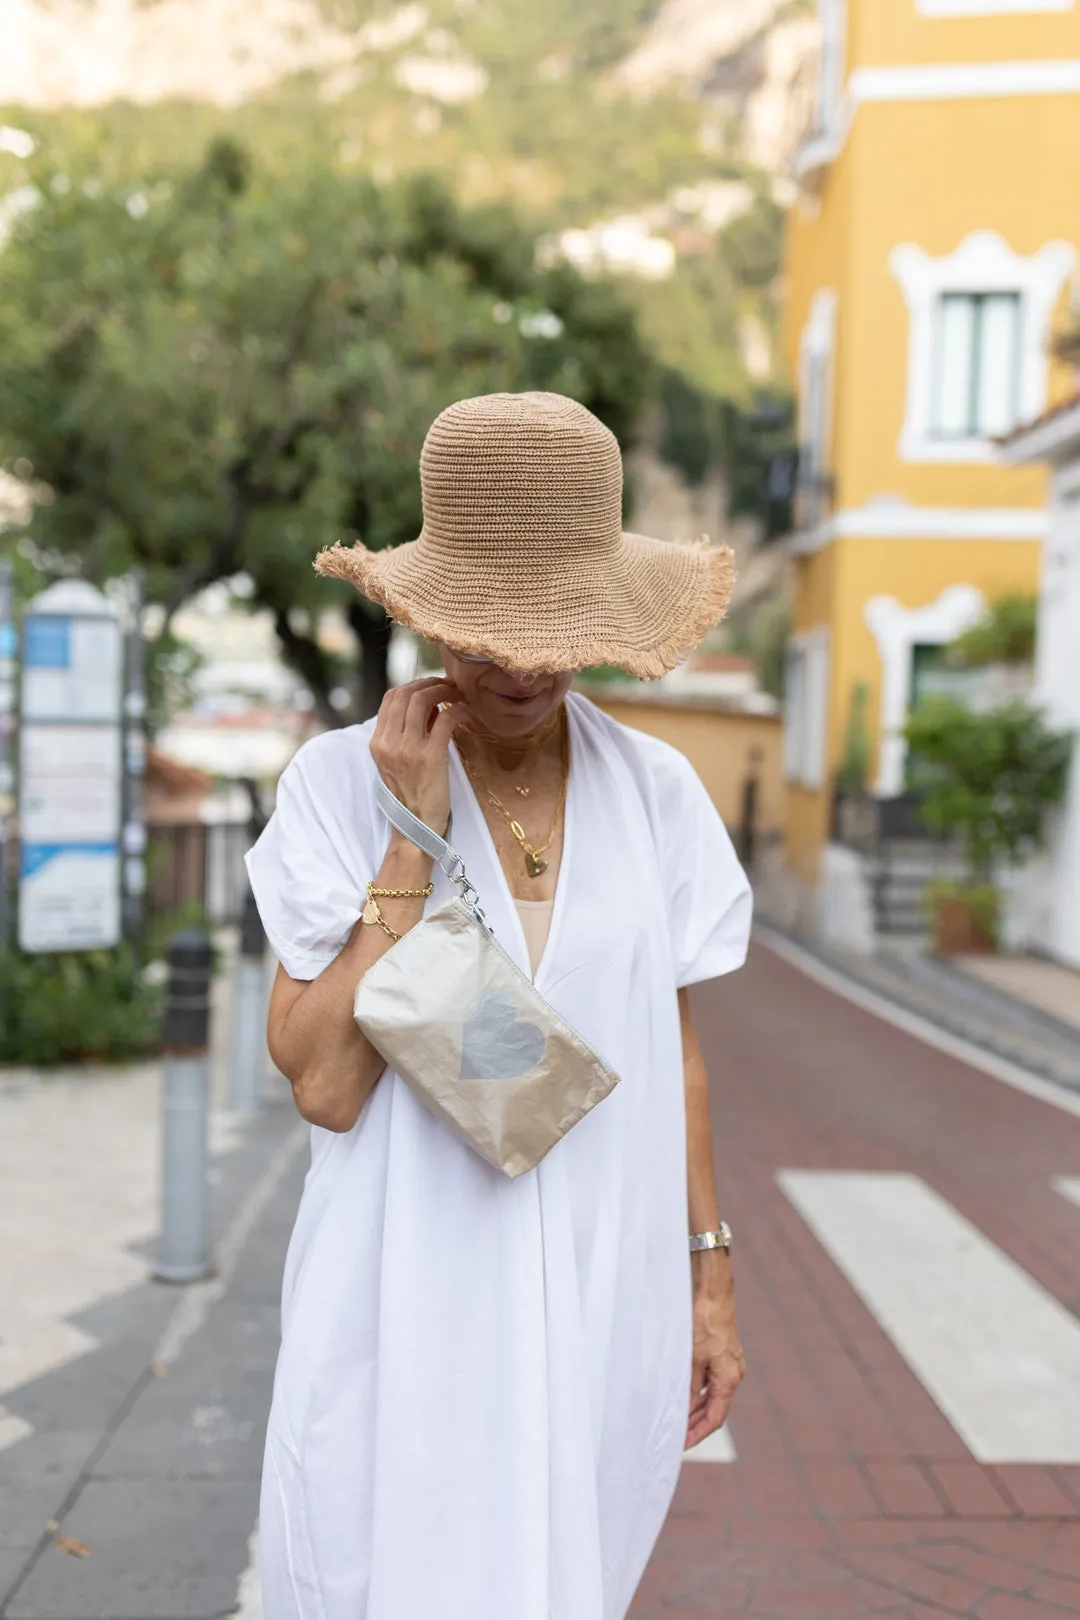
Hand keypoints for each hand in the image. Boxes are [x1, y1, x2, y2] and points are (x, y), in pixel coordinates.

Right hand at [369, 677, 467, 837]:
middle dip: (430, 683)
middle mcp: (389, 742)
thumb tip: (429, 706)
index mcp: (377, 742)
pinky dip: (458, 709)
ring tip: (458, 694)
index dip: (413, 684)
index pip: (391, 697)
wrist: (415, 828)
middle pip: (406, 693)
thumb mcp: (397, 762)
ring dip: (444, 691)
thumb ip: (407, 734)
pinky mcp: (430, 757)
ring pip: (423, 700)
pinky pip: (445, 719)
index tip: (432, 685)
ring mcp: (408, 749)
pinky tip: (466, 712)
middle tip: (449, 685)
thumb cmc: (411, 796)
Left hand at [685, 1273, 744, 1450]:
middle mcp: (733, 1374)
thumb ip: (688, 1386)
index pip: (715, 1418)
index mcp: (729, 1379)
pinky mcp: (721, 1354)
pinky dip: (695, 1390)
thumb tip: (682, 1409)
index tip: (683, 1444)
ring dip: (693, 1408)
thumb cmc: (704, 1321)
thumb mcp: (692, 1357)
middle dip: (694, 1424)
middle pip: (713, 1408)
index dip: (698, 1433)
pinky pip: (708, 1380)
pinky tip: (680, 1394)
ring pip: (710, 1394)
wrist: (713, 1291)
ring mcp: (728, 1364)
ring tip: (675, 1420)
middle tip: (675, 1436)